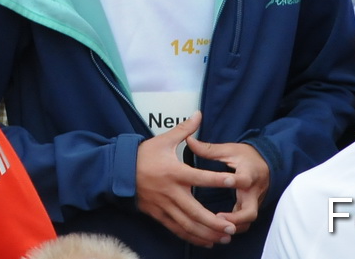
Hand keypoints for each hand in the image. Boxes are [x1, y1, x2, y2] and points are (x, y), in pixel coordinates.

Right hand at [135, 112, 238, 246]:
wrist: (119, 171)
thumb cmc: (144, 155)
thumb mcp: (163, 139)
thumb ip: (184, 129)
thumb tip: (199, 114)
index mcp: (174, 172)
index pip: (199, 177)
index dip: (217, 179)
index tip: (235, 182)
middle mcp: (171, 192)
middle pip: (195, 211)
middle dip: (214, 222)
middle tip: (232, 227)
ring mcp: (164, 206)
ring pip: (188, 225)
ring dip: (206, 233)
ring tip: (224, 238)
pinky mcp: (159, 215)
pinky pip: (177, 229)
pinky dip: (192, 237)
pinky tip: (206, 241)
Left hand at [187, 138, 270, 233]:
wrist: (266, 162)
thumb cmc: (246, 156)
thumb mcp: (229, 150)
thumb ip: (209, 149)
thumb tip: (189, 141)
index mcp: (249, 173)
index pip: (244, 180)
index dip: (234, 182)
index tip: (224, 181)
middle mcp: (253, 191)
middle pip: (250, 212)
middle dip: (235, 219)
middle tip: (217, 219)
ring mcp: (254, 202)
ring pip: (247, 222)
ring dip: (233, 226)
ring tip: (214, 227)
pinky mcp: (251, 208)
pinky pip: (245, 222)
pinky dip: (234, 226)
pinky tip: (218, 228)